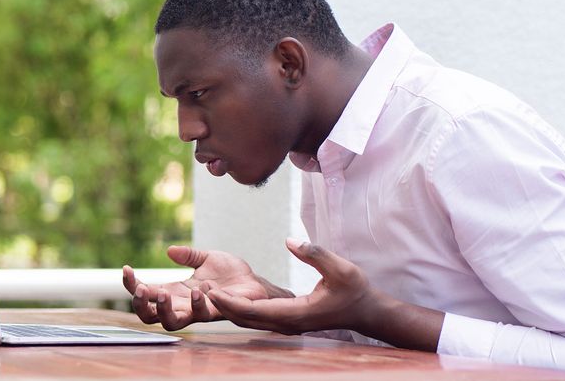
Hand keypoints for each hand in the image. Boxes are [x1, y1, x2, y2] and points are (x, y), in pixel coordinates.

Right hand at [123, 245, 292, 330]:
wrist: (254, 282)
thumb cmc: (229, 273)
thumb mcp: (205, 258)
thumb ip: (188, 255)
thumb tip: (169, 251)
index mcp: (174, 291)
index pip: (145, 292)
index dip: (131, 284)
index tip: (126, 269)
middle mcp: (181, 305)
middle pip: (149, 316)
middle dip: (140, 305)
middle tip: (141, 289)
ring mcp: (197, 311)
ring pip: (171, 323)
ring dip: (163, 309)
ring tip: (162, 292)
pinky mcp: (215, 312)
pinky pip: (201, 314)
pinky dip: (198, 303)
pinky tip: (201, 288)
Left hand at [206, 238, 443, 350]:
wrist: (366, 310)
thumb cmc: (355, 289)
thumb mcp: (340, 267)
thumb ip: (314, 253)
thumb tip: (290, 240)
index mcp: (296, 313)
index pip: (256, 311)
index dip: (231, 303)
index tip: (212, 293)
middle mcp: (287, 323)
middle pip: (246, 318)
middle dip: (222, 306)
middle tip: (198, 290)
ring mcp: (287, 324)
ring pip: (250, 320)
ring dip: (228, 308)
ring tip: (206, 292)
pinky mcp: (288, 319)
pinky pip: (258, 316)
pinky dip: (240, 308)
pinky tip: (227, 297)